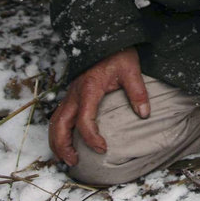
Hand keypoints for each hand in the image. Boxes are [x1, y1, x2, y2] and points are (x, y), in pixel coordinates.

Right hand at [48, 47, 148, 165]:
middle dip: (63, 146)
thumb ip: (137, 92)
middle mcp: (75, 93)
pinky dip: (59, 131)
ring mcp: (71, 94)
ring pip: (55, 122)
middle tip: (74, 162)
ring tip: (67, 158)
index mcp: (89, 88)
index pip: (85, 119)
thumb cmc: (117, 53)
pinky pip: (59, 116)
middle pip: (59, 124)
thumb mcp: (131, 70)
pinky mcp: (71, 94)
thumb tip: (144, 114)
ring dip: (57, 141)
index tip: (103, 149)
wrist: (105, 38)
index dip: (92, 138)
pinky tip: (67, 141)